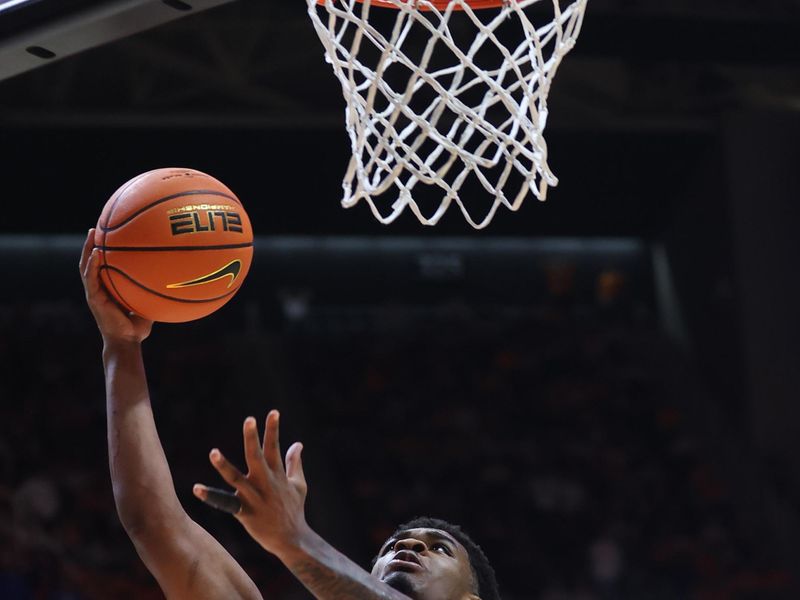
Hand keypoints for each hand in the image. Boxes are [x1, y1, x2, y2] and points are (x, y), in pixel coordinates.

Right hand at [79, 228, 152, 344]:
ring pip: (86, 266)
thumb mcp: (148, 305)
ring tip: (93, 232)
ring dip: (88, 248)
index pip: (105, 265)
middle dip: (94, 243)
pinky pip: (91, 278)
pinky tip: (97, 253)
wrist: (127, 342)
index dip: (105, 250)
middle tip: (98, 226)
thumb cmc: (138, 328)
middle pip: (93, 261)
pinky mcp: (93, 298)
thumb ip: (155, 291)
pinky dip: (92, 265)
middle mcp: (100, 288)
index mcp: (109, 288)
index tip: (110, 233)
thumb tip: (175, 279)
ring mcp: (95, 292)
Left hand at [194, 411, 309, 558]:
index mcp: (278, 475)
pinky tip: (196, 488)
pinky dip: (211, 496)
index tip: (273, 412)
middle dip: (252, 438)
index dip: (273, 429)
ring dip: (224, 465)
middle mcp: (265, 483)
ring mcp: (254, 497)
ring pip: (236, 478)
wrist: (291, 539)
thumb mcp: (299, 484)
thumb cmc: (294, 510)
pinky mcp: (244, 512)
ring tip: (213, 452)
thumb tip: (298, 443)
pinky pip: (225, 503)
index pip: (275, 447)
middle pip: (257, 457)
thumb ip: (295, 463)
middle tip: (249, 420)